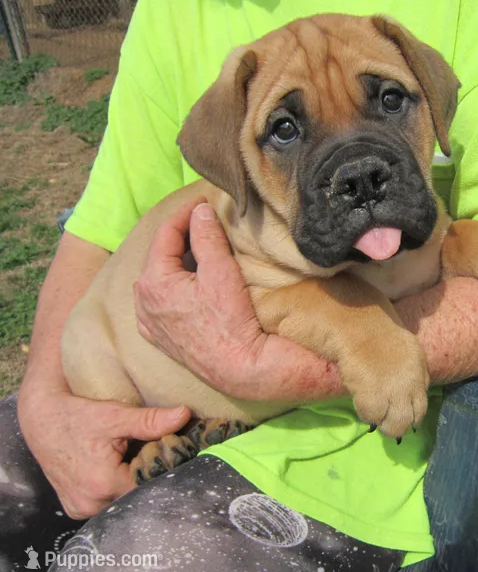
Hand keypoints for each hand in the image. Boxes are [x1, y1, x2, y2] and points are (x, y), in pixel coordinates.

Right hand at [18, 380, 190, 518]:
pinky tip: (121, 470)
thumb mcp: (114, 415)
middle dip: (150, 476)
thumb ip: (150, 420)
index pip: (150, 485)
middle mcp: (91, 504)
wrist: (40, 419)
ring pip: (123, 500)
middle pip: (137, 495)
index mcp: (104, 485)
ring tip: (137, 461)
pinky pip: (107, 502)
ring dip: (133, 483)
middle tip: (158, 455)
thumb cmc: (76, 416)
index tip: (175, 453)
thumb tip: (185, 414)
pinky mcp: (76, 508)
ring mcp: (81, 509)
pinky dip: (117, 488)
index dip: (165, 469)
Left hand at [133, 200, 342, 399]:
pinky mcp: (161, 339)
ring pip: (160, 279)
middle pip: (160, 256)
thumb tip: (200, 211)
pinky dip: (175, 286)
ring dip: (179, 262)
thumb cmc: (231, 321)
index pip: (165, 234)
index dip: (185, 213)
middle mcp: (142, 303)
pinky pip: (162, 302)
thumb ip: (206, 235)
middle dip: (182, 237)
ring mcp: (150, 323)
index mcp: (152, 282)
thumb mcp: (221, 270)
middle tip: (206, 224)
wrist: (240, 368)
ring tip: (203, 251)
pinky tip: (193, 285)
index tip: (204, 202)